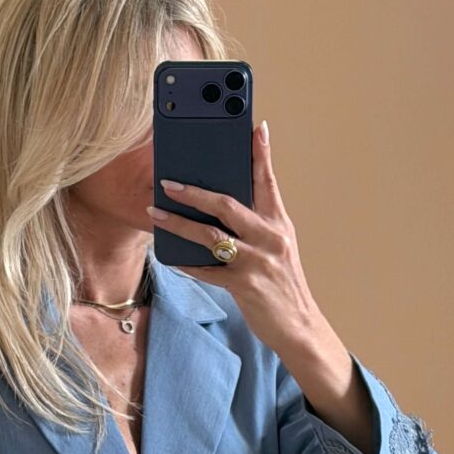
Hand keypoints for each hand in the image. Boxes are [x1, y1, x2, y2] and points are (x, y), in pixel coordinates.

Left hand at [145, 119, 327, 362]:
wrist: (298, 326)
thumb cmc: (282, 285)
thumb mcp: (278, 248)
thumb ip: (257, 225)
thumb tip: (224, 205)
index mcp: (279, 223)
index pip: (267, 181)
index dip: (260, 153)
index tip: (254, 127)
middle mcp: (269, 237)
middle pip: (227, 203)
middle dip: (194, 191)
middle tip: (167, 182)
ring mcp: (256, 261)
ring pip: (210, 235)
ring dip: (178, 224)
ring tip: (154, 214)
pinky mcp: (244, 285)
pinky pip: (206, 270)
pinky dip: (186, 263)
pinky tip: (169, 255)